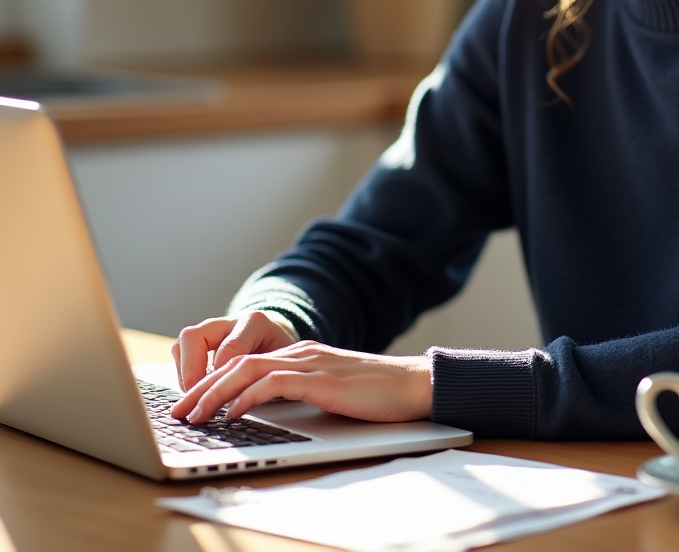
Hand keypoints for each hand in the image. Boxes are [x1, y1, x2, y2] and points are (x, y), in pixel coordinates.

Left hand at [170, 342, 432, 424]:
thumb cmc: (374, 394)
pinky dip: (248, 397)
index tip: (190, 404)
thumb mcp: (329, 391)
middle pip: (237, 363)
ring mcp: (309, 363)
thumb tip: (266, 411)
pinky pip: (273, 383)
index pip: (245, 362)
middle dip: (202, 388)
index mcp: (300, 355)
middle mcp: (299, 353)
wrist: (411, 384)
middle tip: (178, 412)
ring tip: (193, 415)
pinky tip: (232, 413)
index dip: (213, 382)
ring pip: (248, 370)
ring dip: (215, 393)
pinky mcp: (319, 379)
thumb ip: (300, 392)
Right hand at [171, 311, 299, 392]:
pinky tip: (196, 389)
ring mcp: (213, 327)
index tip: (223, 400)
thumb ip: (266, 376)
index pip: (229, 349)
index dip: (222, 376)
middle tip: (198, 397)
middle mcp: (230, 321)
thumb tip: (245, 403)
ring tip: (195, 395)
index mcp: (255, 323)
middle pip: (195, 336)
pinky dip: (183, 371)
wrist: (279, 335)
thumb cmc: (281, 352)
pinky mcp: (201, 338)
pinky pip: (181, 349)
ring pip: (184, 341)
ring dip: (184, 371)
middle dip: (191, 370)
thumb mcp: (282, 363)